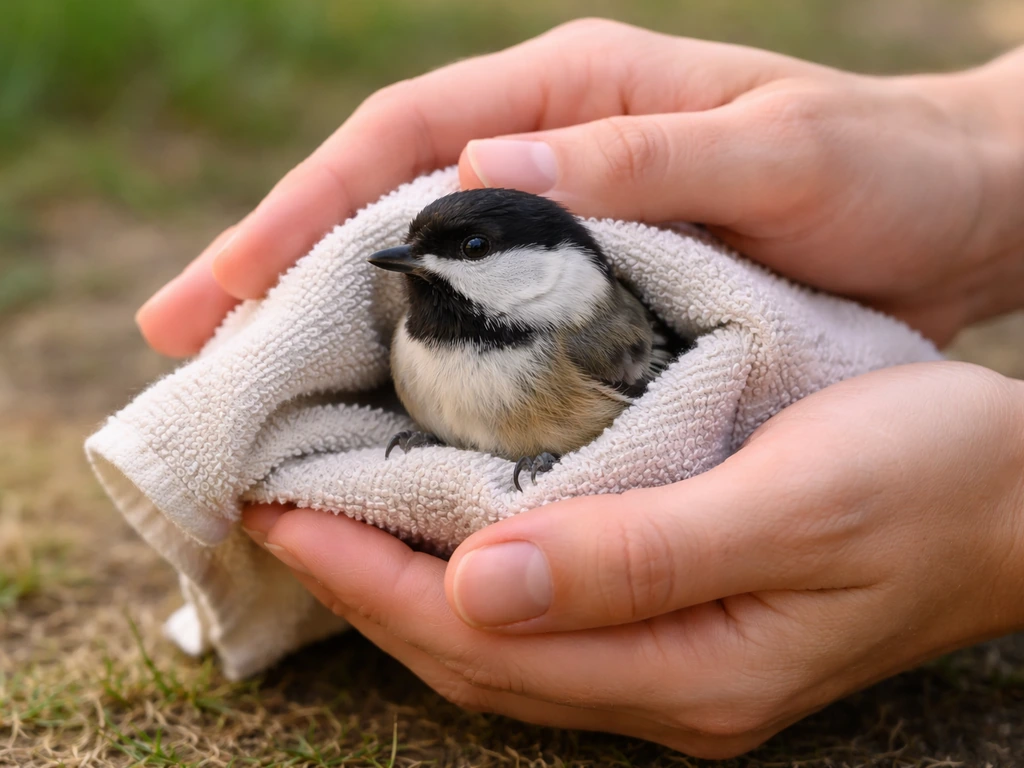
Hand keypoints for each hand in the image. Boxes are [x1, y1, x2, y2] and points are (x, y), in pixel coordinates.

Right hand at [135, 20, 1023, 354]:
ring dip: (329, 317)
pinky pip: (478, 312)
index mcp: (572, 92)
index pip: (402, 139)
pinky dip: (416, 355)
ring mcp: (563, 213)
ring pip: (416, 261)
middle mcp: (550, 145)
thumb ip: (635, 161)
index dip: (304, 209)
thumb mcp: (774, 153)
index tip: (226, 284)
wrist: (960, 216)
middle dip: (277, 265)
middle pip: (381, 199)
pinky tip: (374, 404)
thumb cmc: (881, 174)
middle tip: (182, 338)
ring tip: (248, 383)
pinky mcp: (591, 276)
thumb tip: (480, 171)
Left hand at [243, 361, 1023, 757]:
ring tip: (332, 503)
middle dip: (358, 580)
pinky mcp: (686, 617)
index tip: (274, 504)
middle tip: (277, 498)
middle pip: (466, 648)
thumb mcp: (795, 509)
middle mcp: (665, 682)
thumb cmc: (931, 482)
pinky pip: (543, 605)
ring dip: (404, 576)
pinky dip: (472, 565)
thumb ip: (638, 557)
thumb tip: (477, 585)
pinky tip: (445, 515)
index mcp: (685, 668)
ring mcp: (675, 659)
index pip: (472, 635)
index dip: (361, 573)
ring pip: (498, 634)